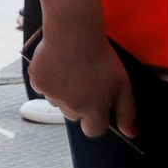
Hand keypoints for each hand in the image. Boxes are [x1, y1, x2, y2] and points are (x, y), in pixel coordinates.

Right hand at [27, 17, 135, 139]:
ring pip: (56, 102)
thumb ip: (127, 112)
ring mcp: (52, 95)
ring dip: (62, 93)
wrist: (74, 33)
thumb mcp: (123, 85)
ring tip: (69, 71)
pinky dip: (48, 80)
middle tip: (84, 82)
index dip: (95, 120)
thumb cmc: (102, 58)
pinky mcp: (37, 82)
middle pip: (73, 115)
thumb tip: (130, 134)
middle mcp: (71, 107)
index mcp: (93, 110)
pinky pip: (42, 88)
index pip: (93, 130)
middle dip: (78, 104)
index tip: (96, 106)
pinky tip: (56, 65)